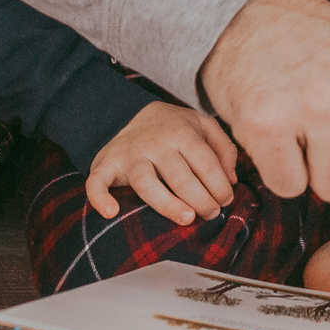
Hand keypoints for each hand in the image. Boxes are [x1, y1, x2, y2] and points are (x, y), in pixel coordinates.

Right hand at [88, 102, 241, 224]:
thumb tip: (232, 180)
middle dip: (201, 200)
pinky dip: (99, 197)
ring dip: (167, 204)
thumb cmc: (174, 127)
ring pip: (146, 183)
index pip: (205, 162)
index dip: (220, 186)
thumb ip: (224, 148)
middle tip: (211, 213)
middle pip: (180, 176)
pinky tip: (111, 212)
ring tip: (187, 218)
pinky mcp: (106, 164)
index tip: (226, 201)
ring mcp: (130, 155)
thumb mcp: (203, 125)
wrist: (130, 111)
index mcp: (182, 132)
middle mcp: (155, 143)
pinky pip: (97, 181)